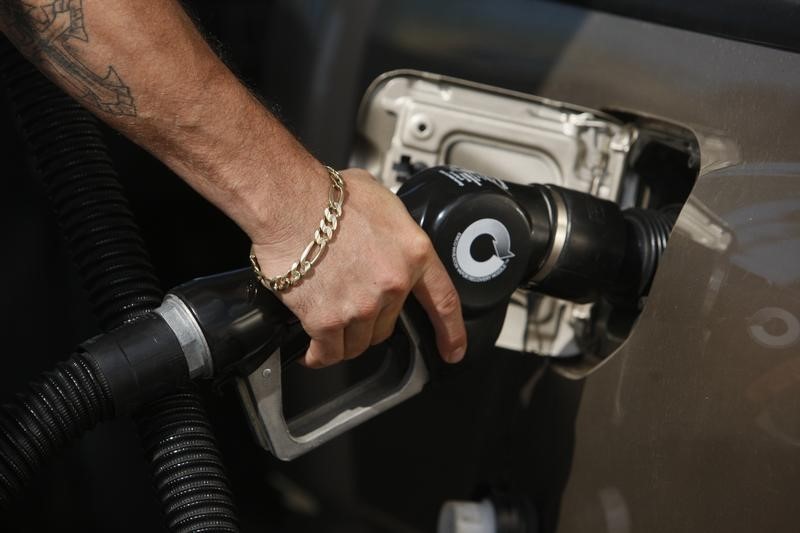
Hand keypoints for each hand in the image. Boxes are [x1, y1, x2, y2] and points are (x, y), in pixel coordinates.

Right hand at [251, 168, 466, 367]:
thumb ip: (390, 227)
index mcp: (413, 253)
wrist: (288, 203)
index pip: (443, 300)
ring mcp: (361, 306)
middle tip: (348, 302)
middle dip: (369, 320)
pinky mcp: (328, 320)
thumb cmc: (325, 195)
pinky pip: (327, 351)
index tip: (452, 351)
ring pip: (358, 342)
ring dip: (343, 337)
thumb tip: (383, 234)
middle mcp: (392, 284)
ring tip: (327, 321)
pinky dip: (318, 354)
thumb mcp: (379, 199)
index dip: (450, 331)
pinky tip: (312, 350)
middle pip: (387, 325)